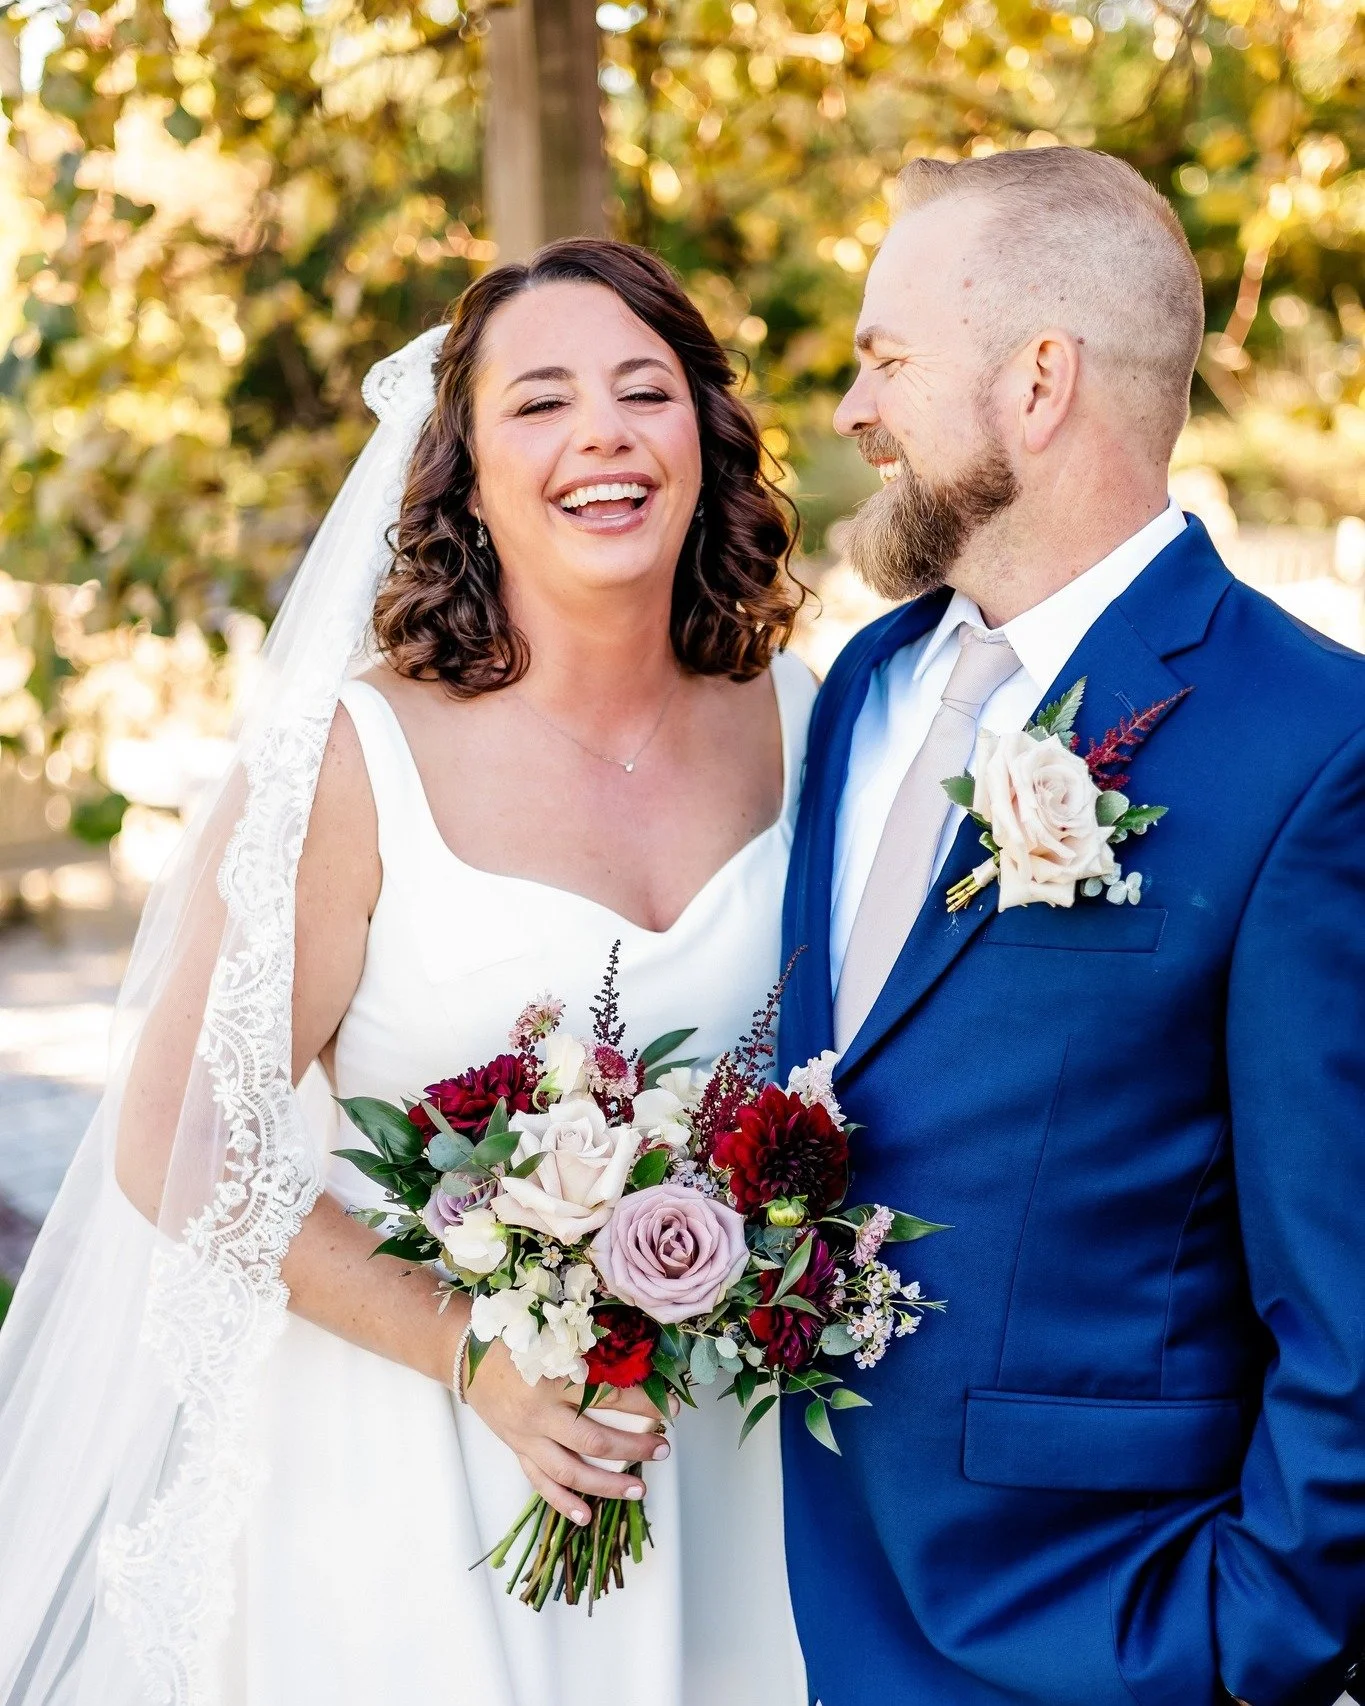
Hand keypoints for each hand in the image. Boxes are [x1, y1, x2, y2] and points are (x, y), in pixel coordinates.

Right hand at [465, 1338, 675, 1525]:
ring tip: (640, 1489)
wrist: (467, 1355)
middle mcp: (541, 1412)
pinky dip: (563, 1502)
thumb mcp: (555, 1339)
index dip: (644, 1403)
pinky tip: (586, 1517)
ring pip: (571, 1470)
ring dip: (607, 1484)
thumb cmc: (517, 1339)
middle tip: (662, 1448)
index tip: (671, 1408)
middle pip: (594, 1439)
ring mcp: (527, 1437)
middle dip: (633, 1447)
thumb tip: (638, 1369)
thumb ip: (591, 1354)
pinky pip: (541, 1482)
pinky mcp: (517, 1450)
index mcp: (555, 1377)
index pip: (610, 1395)